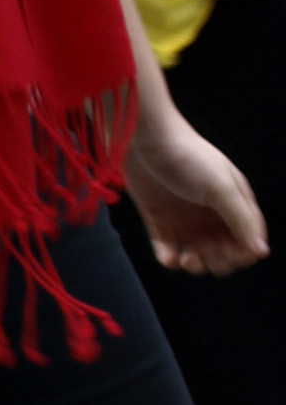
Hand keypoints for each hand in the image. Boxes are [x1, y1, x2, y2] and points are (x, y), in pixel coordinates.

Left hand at [125, 114, 268, 275]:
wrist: (144, 139)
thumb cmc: (188, 157)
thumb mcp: (221, 187)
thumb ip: (241, 220)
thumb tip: (260, 252)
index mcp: (234, 203)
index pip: (247, 241)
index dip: (242, 253)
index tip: (229, 250)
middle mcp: (212, 214)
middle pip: (224, 253)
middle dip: (218, 262)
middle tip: (205, 254)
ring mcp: (186, 219)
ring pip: (198, 256)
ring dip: (196, 265)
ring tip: (187, 259)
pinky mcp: (160, 221)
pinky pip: (168, 251)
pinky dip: (169, 260)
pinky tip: (170, 257)